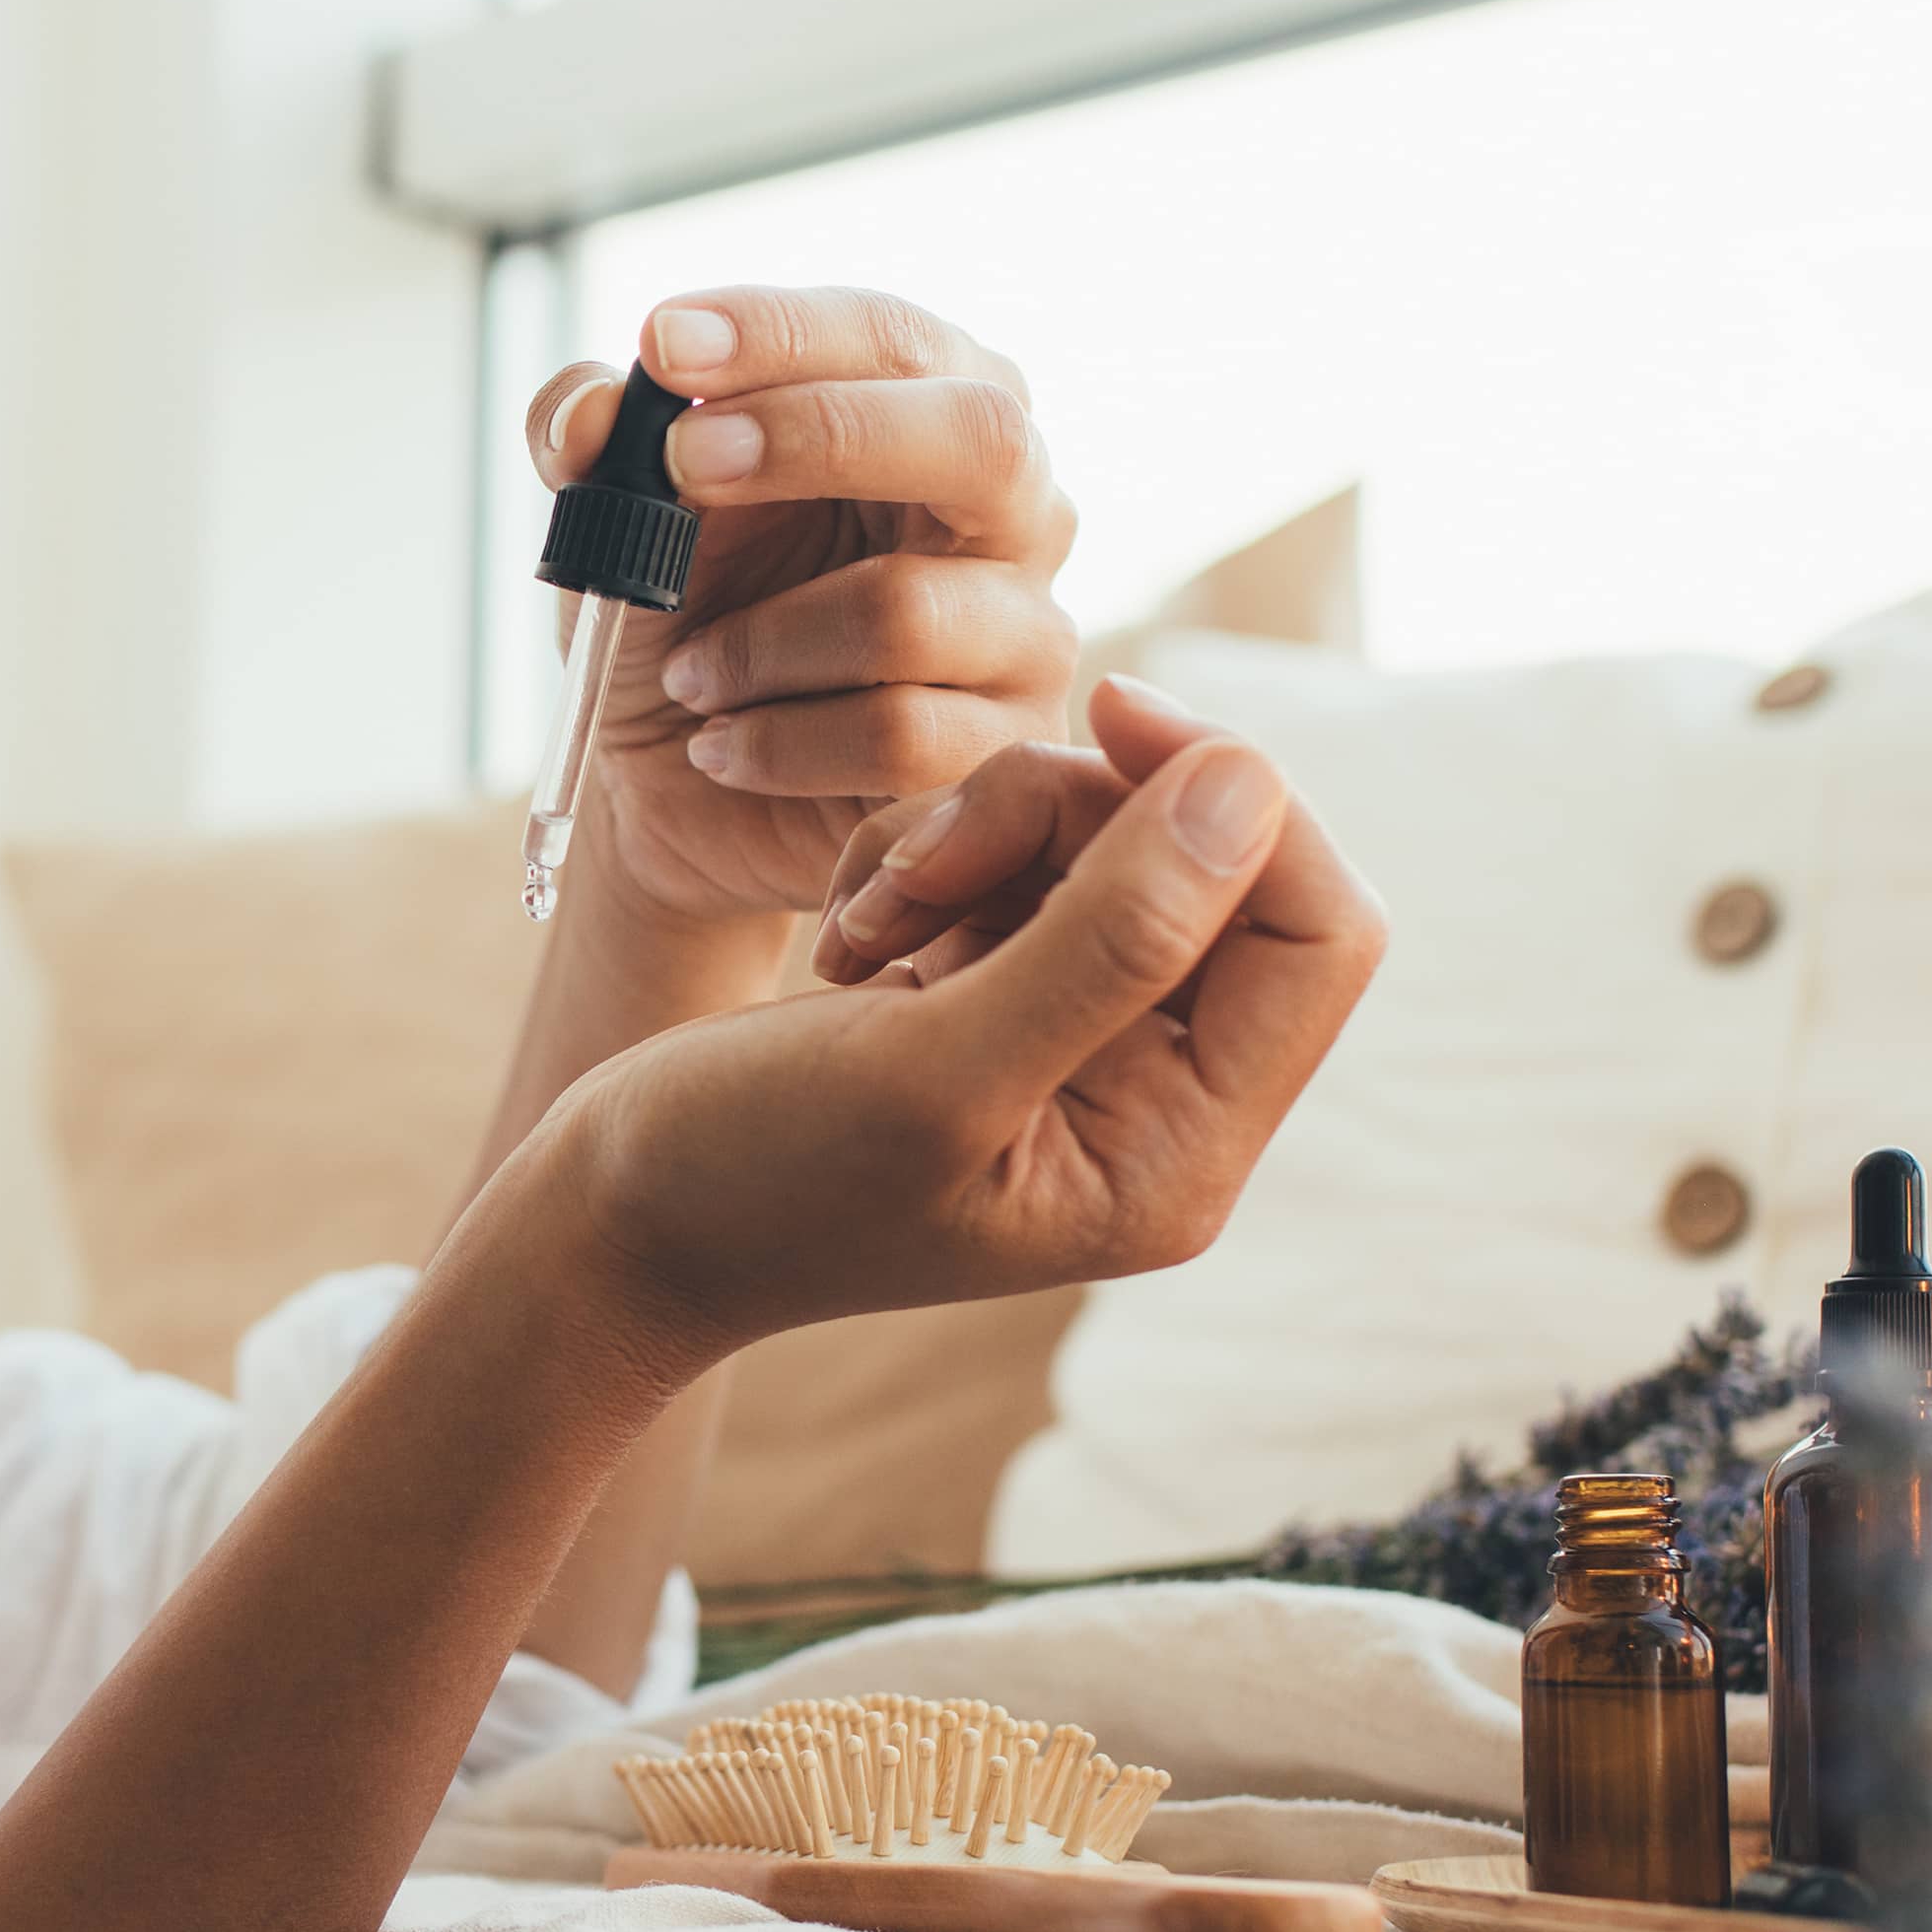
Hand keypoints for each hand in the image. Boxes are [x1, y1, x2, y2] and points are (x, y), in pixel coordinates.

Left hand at [524, 287, 1078, 934]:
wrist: (674, 795)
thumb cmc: (677, 620)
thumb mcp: (613, 512)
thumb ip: (585, 433)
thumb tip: (588, 408)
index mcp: (935, 408)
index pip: (891, 336)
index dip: (781, 331)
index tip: (664, 343)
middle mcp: (1013, 507)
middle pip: (981, 437)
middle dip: (817, 438)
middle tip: (682, 464)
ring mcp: (1028, 630)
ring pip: (904, 611)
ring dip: (755, 643)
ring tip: (689, 675)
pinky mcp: (1006, 747)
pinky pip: (896, 735)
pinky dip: (774, 740)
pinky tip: (721, 747)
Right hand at [527, 681, 1382, 1360]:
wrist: (614, 1217)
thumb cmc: (754, 1176)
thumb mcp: (933, 1066)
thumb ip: (1110, 939)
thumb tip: (1252, 786)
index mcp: (1179, 1152)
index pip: (1316, 930)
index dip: (1236, 802)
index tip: (1104, 714)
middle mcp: (1159, 1099)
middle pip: (1210, 865)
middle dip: (1066, 820)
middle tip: (925, 863)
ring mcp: (1082, 1042)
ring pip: (1110, 838)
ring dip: (978, 835)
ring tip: (868, 918)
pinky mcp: (1004, 991)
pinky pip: (1025, 855)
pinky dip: (934, 856)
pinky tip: (854, 935)